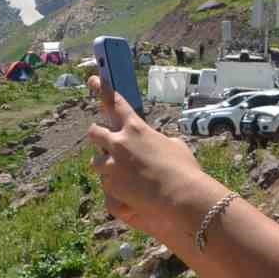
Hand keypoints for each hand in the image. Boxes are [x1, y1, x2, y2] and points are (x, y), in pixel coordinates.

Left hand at [86, 75, 225, 240]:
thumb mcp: (174, 147)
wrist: (181, 198)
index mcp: (135, 129)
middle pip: (94, 132)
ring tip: (126, 177)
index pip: (115, 103)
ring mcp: (111, 167)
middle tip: (105, 140)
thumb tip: (154, 146)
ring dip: (107, 167)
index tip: (93, 79)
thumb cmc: (184, 171)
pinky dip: (117, 192)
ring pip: (97, 162)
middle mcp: (119, 144)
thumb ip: (157, 142)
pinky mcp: (110, 187)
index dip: (103, 90)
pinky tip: (133, 197)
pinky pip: (106, 187)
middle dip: (98, 135)